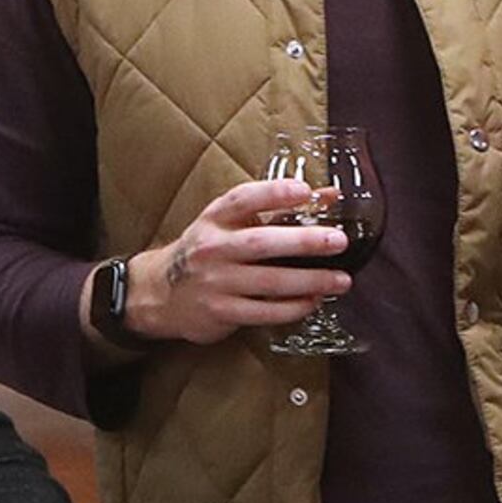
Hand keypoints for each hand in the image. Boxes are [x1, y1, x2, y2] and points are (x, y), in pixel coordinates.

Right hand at [121, 175, 347, 344]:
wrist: (161, 292)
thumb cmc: (207, 251)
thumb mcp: (231, 224)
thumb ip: (278, 210)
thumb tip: (328, 197)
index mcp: (215, 218)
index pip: (243, 199)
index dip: (274, 193)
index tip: (305, 190)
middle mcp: (213, 248)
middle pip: (261, 242)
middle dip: (303, 242)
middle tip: (338, 241)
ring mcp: (215, 282)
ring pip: (268, 281)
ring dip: (309, 281)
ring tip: (340, 280)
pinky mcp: (220, 311)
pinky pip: (263, 311)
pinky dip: (292, 308)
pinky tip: (313, 301)